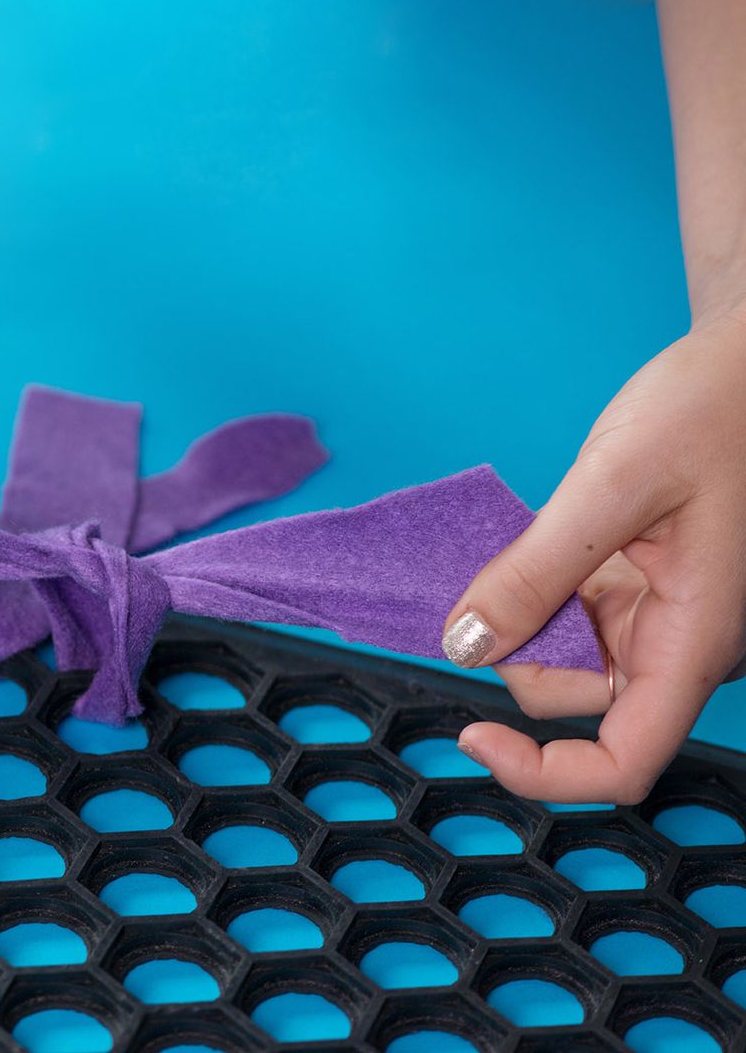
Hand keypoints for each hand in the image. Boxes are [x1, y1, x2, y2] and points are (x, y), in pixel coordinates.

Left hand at [441, 307, 745, 804]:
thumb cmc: (717, 410)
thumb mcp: (611, 486)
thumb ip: (533, 572)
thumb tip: (464, 645)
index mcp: (697, 641)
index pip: (623, 761)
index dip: (543, 771)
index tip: (473, 735)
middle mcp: (683, 644)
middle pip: (574, 700)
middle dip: (518, 652)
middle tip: (495, 574)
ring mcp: (662, 618)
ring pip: (565, 656)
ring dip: (525, 616)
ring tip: (534, 539)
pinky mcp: (641, 588)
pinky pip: (572, 614)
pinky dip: (539, 591)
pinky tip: (544, 539)